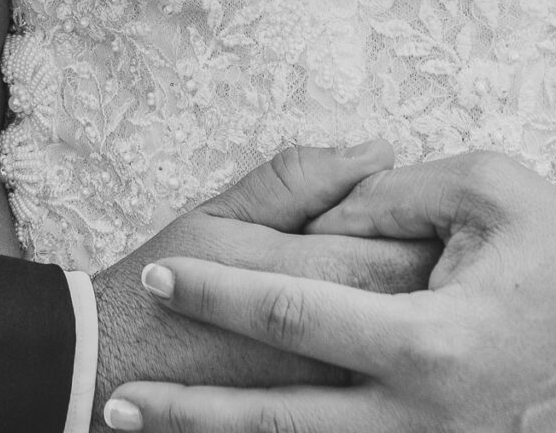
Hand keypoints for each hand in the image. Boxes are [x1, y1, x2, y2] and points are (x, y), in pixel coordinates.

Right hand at [93, 143, 435, 427]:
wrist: (116, 373)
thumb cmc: (164, 289)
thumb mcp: (221, 214)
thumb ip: (301, 179)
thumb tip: (375, 149)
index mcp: (316, 276)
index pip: (409, 239)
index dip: (424, 216)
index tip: (425, 202)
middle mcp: (342, 339)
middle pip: (426, 292)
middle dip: (438, 262)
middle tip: (436, 240)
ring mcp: (340, 388)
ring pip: (413, 340)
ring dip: (424, 308)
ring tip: (415, 289)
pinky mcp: (335, 419)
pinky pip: (385, 385)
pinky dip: (395, 355)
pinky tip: (385, 336)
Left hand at [100, 149, 555, 431]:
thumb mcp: (482, 184)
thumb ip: (387, 189)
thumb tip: (327, 202)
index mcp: (429, 340)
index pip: (294, 313)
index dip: (219, 290)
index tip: (159, 270)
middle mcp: (426, 413)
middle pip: (282, 422)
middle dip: (193, 415)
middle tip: (117, 401)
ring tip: (151, 432)